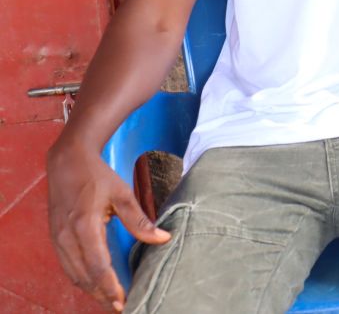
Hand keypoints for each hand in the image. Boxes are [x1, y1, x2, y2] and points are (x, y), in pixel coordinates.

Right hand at [47, 140, 170, 310]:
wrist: (67, 160)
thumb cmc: (96, 175)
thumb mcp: (122, 194)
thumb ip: (140, 220)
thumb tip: (163, 238)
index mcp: (84, 226)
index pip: (97, 266)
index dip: (110, 286)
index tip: (123, 300)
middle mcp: (66, 236)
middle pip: (83, 276)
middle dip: (102, 293)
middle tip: (120, 305)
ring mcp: (57, 238)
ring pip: (73, 273)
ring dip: (91, 288)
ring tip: (110, 298)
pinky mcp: (55, 237)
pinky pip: (67, 265)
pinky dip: (80, 277)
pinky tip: (95, 281)